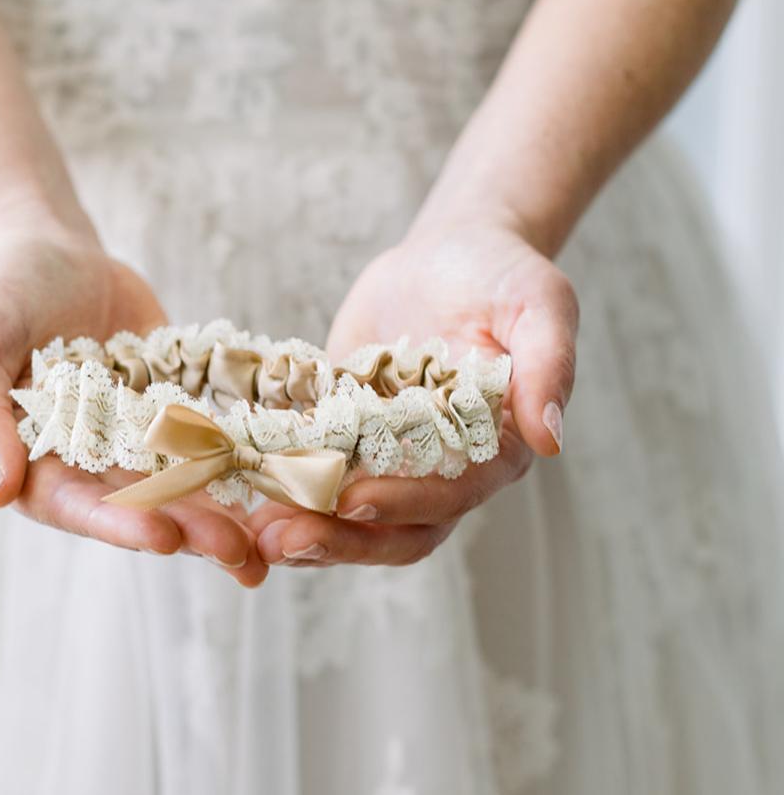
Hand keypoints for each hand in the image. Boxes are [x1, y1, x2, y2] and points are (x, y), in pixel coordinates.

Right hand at [0, 233, 269, 585]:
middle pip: (142, 507)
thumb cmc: (1, 296)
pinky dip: (246, 463)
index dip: (117, 523)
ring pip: (186, 487)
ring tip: (276, 541)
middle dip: (189, 530)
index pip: (75, 506)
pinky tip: (288, 482)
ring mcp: (137, 445)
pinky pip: (213, 443)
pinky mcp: (176, 418)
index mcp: (36, 465)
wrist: (55, 255)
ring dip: (227, 515)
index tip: (161, 536)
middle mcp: (90, 467)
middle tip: (239, 552)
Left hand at [250, 222, 577, 566]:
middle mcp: (447, 470)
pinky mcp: (349, 440)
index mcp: (497, 449)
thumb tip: (551, 437)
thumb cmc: (500, 273)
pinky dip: (285, 490)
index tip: (351, 500)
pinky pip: (317, 476)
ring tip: (253, 533)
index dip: (403, 502)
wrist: (446, 255)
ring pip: (354, 518)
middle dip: (341, 539)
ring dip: (307, 531)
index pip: (452, 495)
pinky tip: (242, 494)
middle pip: (398, 528)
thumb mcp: (538, 302)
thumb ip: (549, 364)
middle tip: (283, 538)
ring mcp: (393, 460)